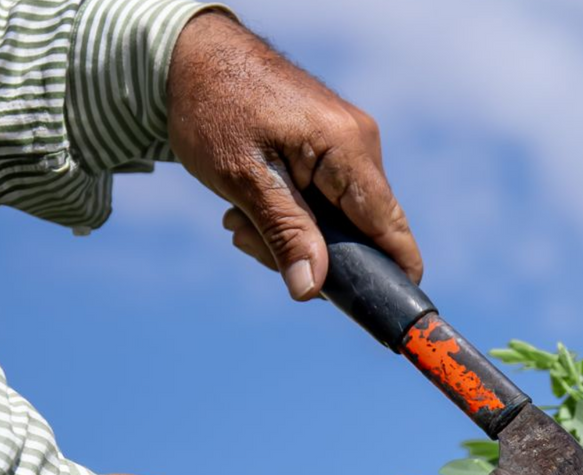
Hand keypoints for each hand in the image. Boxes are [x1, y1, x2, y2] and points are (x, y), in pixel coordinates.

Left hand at [167, 10, 421, 299]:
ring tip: (237, 218)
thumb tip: (313, 291)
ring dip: (290, 232)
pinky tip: (248, 202)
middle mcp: (360, 143)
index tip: (380, 313)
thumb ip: (285, 234)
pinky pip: (325, 197)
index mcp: (348, 149)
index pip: (390, 227)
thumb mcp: (244, 180)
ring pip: (337, 218)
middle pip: (362, 230)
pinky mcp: (331, 144)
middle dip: (311, 252)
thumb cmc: (213, 107)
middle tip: (248, 243)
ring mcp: (348, 142)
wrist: (190, 54)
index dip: (392, 275)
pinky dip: (290, 211)